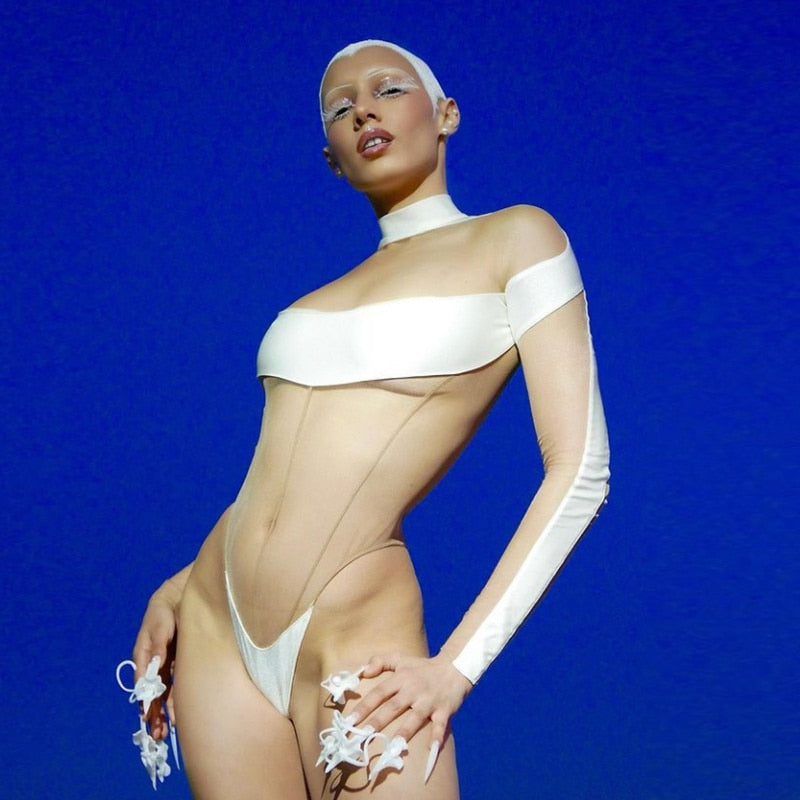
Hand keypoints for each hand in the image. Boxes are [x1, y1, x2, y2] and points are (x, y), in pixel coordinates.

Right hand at [132, 587, 179, 738]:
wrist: (191, 591)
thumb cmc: (171, 603)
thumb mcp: (161, 617)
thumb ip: (158, 638)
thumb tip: (154, 662)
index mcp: (146, 649)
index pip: (142, 677)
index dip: (144, 696)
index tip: (146, 714)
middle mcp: (157, 659)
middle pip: (152, 689)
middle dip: (152, 712)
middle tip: (154, 732)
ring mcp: (170, 662)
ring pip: (165, 691)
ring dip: (163, 712)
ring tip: (163, 732)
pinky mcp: (184, 662)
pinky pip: (180, 684)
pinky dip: (177, 700)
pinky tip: (178, 716)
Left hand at [349, 653, 472, 755]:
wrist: (455, 667)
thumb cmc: (423, 667)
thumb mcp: (401, 659)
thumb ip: (381, 661)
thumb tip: (363, 671)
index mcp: (401, 678)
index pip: (379, 693)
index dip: (364, 706)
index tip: (349, 720)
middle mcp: (413, 690)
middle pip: (393, 707)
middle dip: (377, 722)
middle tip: (361, 736)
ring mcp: (429, 701)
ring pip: (415, 719)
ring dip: (404, 733)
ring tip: (392, 748)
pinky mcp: (444, 711)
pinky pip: (440, 726)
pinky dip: (437, 738)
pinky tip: (432, 750)